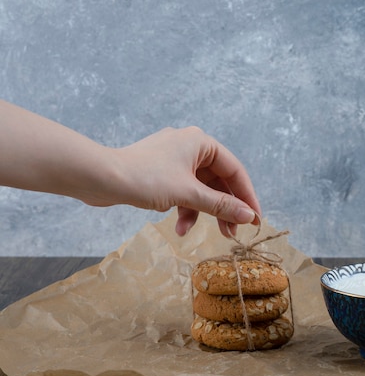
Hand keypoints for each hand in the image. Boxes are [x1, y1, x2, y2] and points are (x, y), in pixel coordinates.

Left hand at [109, 126, 260, 236]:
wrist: (99, 177)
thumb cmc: (145, 178)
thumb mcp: (189, 194)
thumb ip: (221, 205)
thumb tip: (248, 217)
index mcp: (201, 142)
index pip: (235, 171)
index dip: (247, 197)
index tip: (255, 220)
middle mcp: (190, 146)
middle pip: (218, 181)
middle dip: (224, 208)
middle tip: (233, 233)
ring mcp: (174, 159)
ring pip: (200, 189)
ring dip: (202, 212)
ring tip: (198, 232)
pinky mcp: (161, 172)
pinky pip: (183, 191)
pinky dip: (184, 208)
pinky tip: (179, 226)